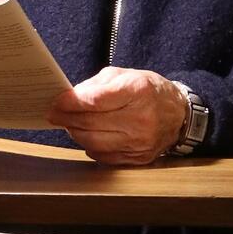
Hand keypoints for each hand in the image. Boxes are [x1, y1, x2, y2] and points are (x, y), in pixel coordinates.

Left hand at [48, 68, 188, 165]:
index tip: (56, 101)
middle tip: (53, 113)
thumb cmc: (149, 90)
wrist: (178, 115)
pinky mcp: (138, 158)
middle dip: (67, 118)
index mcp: (138, 91)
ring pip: (94, 142)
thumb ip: (97, 85)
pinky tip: (86, 136)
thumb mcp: (126, 75)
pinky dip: (90, 146)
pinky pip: (103, 156)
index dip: (72, 102)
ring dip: (75, 133)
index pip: (97, 100)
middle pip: (92, 123)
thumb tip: (71, 97)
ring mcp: (140, 142)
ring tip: (68, 124)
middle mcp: (141, 119)